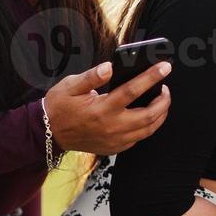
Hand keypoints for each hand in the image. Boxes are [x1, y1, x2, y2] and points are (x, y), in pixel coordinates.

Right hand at [41, 60, 171, 156]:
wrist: (49, 134)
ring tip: (162, 100)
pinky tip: (149, 115)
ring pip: (148, 129)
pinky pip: (139, 138)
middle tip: (166, 87)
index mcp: (101, 109)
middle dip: (164, 100)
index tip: (165, 67)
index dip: (151, 77)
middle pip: (149, 115)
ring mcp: (114, 140)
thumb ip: (91, 76)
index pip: (132, 90)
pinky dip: (149, 126)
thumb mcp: (70, 86)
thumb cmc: (60, 107)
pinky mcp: (115, 148)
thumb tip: (110, 67)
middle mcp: (111, 127)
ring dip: (160, 114)